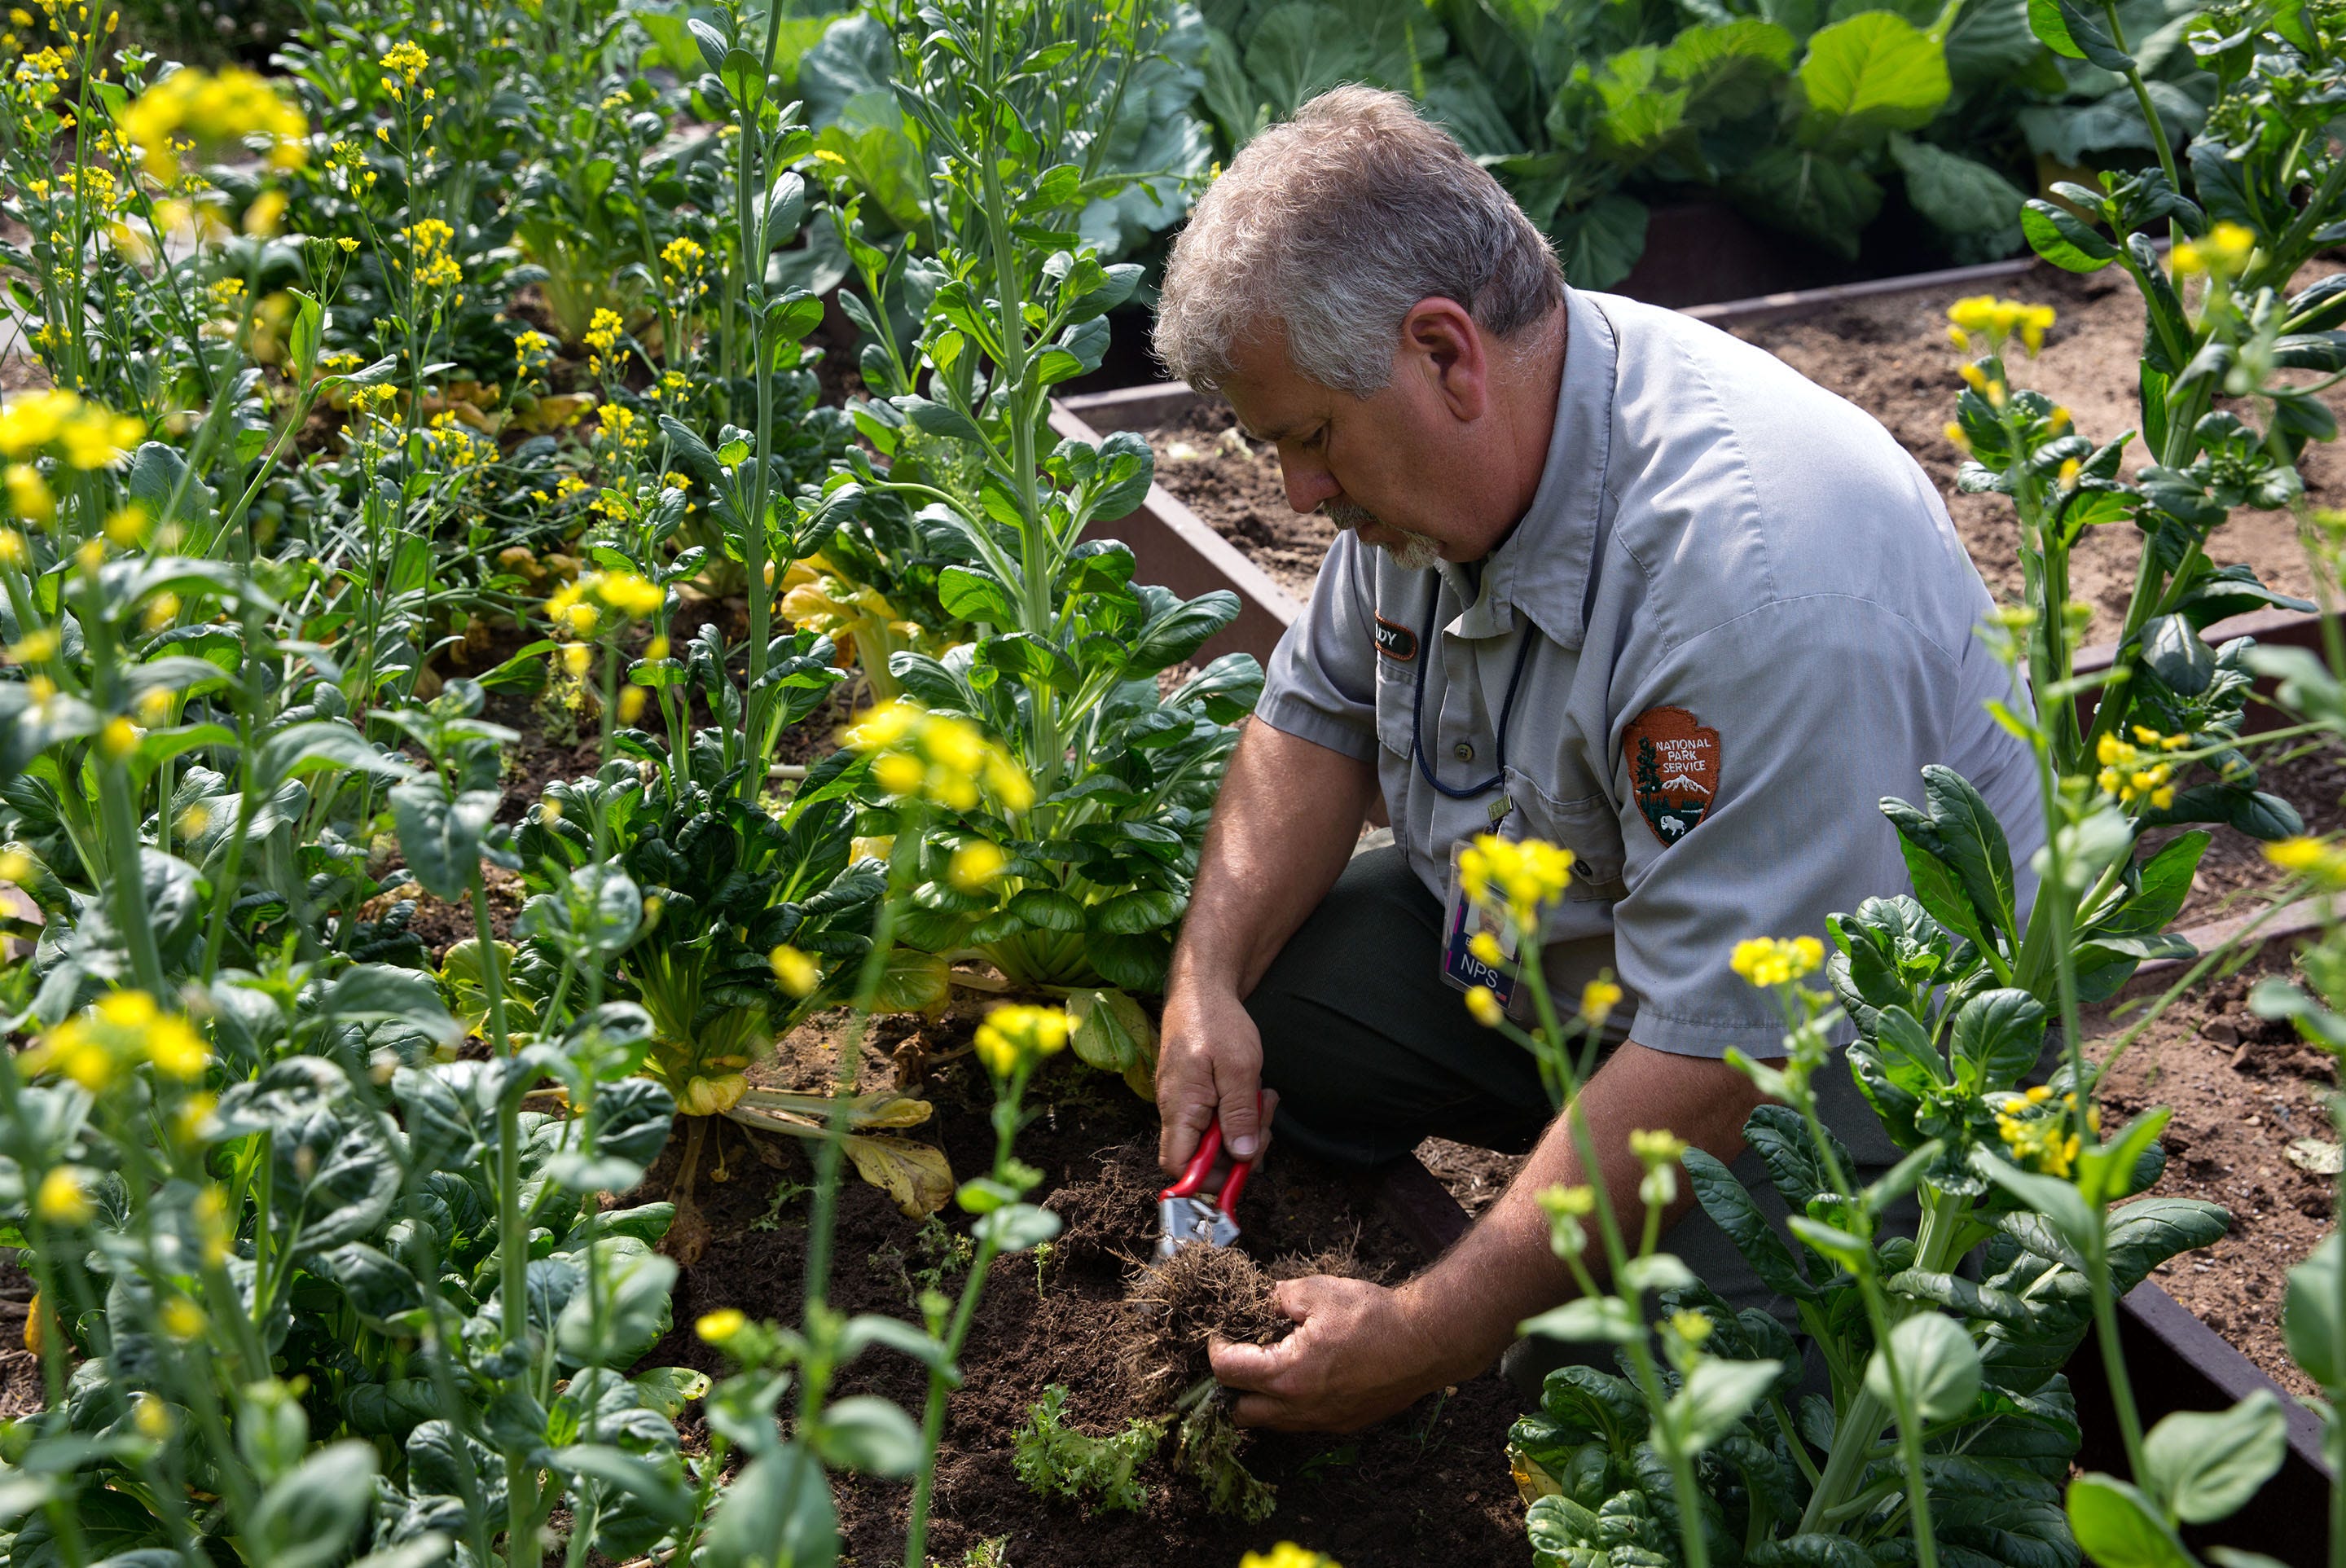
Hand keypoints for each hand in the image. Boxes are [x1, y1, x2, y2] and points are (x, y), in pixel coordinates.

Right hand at [1156, 975, 1275, 1172]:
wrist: (1201, 987)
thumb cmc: (1216, 1021)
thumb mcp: (1239, 1067)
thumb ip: (1240, 1114)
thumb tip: (1244, 1156)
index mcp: (1180, 1107)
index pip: (1179, 1166)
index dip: (1208, 1179)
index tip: (1242, 1166)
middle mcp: (1176, 1109)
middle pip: (1202, 1156)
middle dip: (1240, 1149)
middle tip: (1265, 1124)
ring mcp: (1184, 1102)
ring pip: (1213, 1137)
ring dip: (1245, 1127)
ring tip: (1265, 1101)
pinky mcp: (1194, 1093)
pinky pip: (1215, 1118)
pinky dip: (1239, 1112)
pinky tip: (1255, 1093)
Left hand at [1208, 1276, 1459, 1431]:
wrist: (1426, 1341)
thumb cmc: (1373, 1316)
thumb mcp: (1315, 1291)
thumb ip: (1275, 1298)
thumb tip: (1256, 1301)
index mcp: (1287, 1375)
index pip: (1227, 1371)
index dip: (1216, 1347)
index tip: (1220, 1332)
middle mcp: (1300, 1409)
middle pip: (1240, 1411)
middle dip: (1231, 1384)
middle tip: (1239, 1353)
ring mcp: (1322, 1422)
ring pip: (1271, 1423)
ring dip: (1260, 1398)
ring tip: (1268, 1364)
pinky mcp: (1343, 1425)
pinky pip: (1300, 1423)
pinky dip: (1290, 1405)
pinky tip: (1302, 1375)